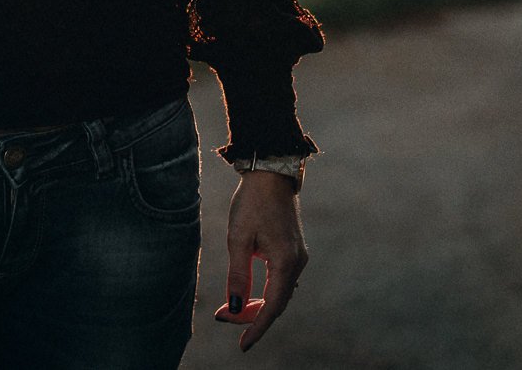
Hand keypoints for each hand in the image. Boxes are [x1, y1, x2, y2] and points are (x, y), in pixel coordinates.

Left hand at [212, 171, 306, 352]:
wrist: (270, 175)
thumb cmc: (251, 204)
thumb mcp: (238, 239)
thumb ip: (238, 275)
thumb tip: (234, 307)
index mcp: (285, 262)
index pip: (272, 307)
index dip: (256, 327)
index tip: (242, 346)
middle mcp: (297, 263)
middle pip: (276, 303)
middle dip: (251, 316)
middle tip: (222, 317)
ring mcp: (298, 257)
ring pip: (279, 293)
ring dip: (257, 304)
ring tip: (230, 308)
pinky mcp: (294, 251)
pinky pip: (280, 282)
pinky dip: (265, 292)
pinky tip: (248, 294)